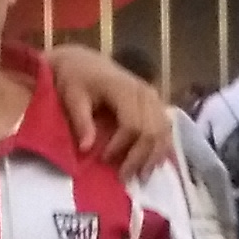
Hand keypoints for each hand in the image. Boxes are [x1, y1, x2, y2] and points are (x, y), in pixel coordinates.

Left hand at [45, 45, 172, 175]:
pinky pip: (166, 127)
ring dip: (153, 156)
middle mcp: (144, 92)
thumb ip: (81, 122)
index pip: (133, 124)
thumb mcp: (71, 97)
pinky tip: (153, 163)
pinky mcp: (156, 102)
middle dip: (139, 157)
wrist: (84, 61)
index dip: (121, 145)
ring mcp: (153, 96)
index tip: (103, 159)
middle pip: (152, 131)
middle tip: (124, 177)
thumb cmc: (75, 79)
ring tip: (140, 177)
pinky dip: (162, 147)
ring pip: (163, 131)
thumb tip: (85, 149)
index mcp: (123, 88)